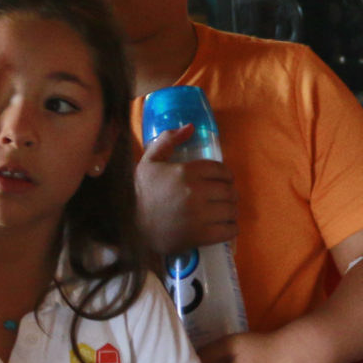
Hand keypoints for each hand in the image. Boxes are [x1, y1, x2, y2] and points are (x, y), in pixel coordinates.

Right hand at [135, 124, 237, 253]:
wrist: (131, 227)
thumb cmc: (141, 193)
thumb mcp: (149, 162)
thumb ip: (168, 140)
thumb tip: (191, 127)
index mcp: (186, 172)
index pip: (221, 170)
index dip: (225, 175)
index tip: (222, 181)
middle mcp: (196, 192)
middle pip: (229, 190)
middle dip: (229, 193)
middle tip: (222, 197)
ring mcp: (199, 215)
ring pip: (231, 210)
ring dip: (230, 210)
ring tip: (223, 212)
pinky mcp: (201, 235)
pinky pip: (229, 230)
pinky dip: (231, 228)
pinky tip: (224, 226)